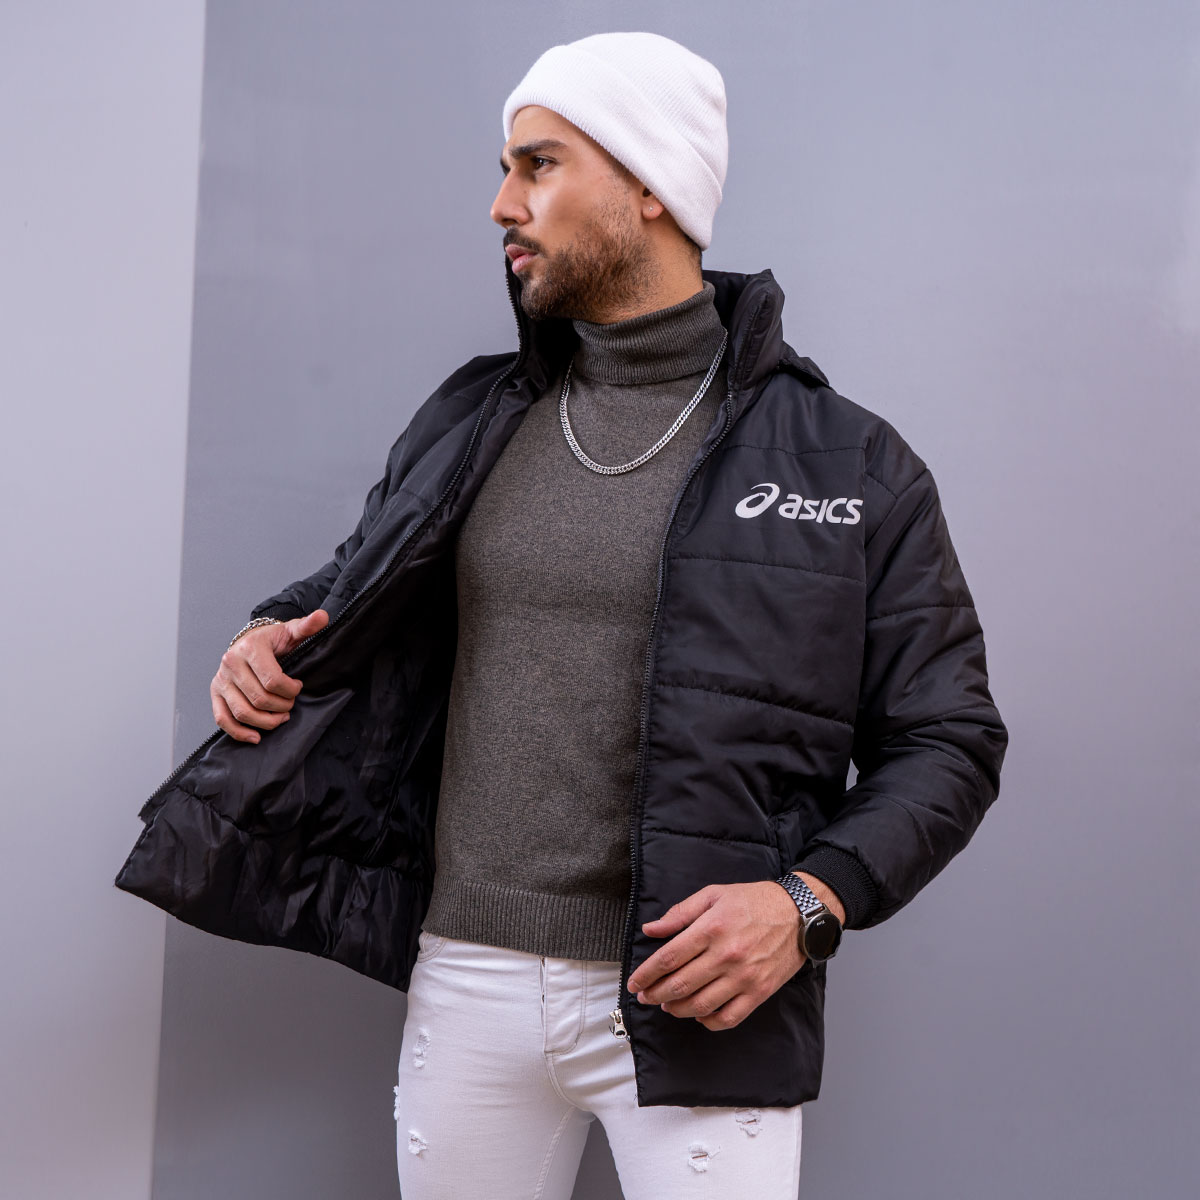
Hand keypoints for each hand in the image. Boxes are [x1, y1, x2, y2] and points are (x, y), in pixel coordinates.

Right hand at [210, 609, 328, 743]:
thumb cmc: (272, 640)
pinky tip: (255, 737)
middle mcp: (231, 663)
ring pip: (242, 712)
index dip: (290, 690)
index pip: (272, 680)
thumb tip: (323, 617)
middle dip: (281, 707)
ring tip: (280, 719)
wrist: (249, 641)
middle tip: (290, 705)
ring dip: (265, 722)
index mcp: (250, 647)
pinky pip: (223, 718)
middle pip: (259, 698)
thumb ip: (307, 626)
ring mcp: (221, 679)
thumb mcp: (290, 631)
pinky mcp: (215, 693)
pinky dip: (239, 732)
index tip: (298, 687)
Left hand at [625, 872, 841, 1031]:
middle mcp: (726, 955)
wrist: (798, 914)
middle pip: (680, 984)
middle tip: (645, 997)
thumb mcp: (714, 895)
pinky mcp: (759, 992)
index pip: (668, 958)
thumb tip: (651, 929)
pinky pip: (728, 1017)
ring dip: (677, 1009)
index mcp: (711, 928)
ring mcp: (744, 977)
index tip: (635, 982)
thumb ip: (680, 913)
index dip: (646, 974)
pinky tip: (698, 1015)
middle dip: (655, 994)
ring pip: (700, 1005)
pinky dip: (708, 1022)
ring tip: (667, 1005)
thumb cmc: (754, 901)